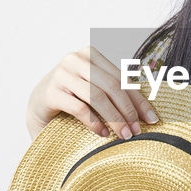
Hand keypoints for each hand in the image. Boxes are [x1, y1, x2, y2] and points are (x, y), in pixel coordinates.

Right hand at [26, 45, 158, 140]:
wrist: (39, 105)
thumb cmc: (73, 97)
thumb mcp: (95, 89)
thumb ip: (116, 91)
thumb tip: (149, 112)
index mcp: (91, 54)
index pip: (121, 79)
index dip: (139, 100)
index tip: (152, 119)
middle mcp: (75, 59)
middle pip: (111, 87)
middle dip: (128, 111)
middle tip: (137, 131)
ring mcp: (61, 74)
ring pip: (97, 97)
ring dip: (114, 118)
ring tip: (124, 135)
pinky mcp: (50, 92)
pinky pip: (79, 108)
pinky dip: (94, 123)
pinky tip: (103, 134)